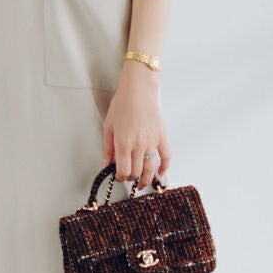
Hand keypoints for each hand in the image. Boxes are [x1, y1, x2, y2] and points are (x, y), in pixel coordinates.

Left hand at [102, 62, 170, 190]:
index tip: (117, 176)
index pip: (123, 171)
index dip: (119, 177)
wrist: (139, 89)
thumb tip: (106, 164)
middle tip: (128, 177)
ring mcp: (152, 142)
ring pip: (151, 169)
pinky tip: (160, 172)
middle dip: (131, 178)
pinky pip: (166, 157)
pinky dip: (164, 167)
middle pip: (137, 172)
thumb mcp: (108, 125)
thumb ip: (107, 147)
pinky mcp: (162, 136)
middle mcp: (139, 145)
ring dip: (147, 179)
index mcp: (123, 143)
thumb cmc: (122, 103)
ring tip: (142, 183)